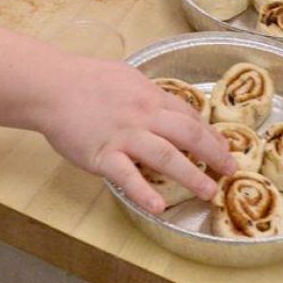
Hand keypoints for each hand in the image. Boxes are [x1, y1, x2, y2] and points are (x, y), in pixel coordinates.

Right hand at [40, 57, 238, 212]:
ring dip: (191, 175)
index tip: (224, 148)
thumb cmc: (84, 79)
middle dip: (214, 154)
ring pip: (166, 155)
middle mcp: (143, 114)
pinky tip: (158, 207)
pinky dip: (144, 192)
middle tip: (231, 170)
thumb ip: (146, 91)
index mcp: (149, 94)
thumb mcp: (124, 75)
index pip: (188, 115)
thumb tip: (164, 103)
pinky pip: (127, 175)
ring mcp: (124, 135)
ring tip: (209, 192)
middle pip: (188, 134)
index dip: (210, 134)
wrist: (51, 85)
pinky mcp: (103, 154)